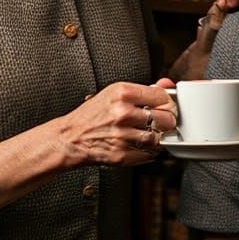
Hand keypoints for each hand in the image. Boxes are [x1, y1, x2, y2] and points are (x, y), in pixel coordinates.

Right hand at [59, 82, 176, 167]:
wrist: (71, 138)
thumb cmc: (92, 115)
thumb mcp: (114, 93)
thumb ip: (144, 89)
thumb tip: (166, 84)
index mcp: (122, 93)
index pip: (162, 97)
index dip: (167, 103)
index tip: (165, 106)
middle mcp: (123, 113)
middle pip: (166, 119)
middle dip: (167, 121)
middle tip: (161, 121)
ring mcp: (123, 135)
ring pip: (159, 138)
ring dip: (158, 137)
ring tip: (149, 133)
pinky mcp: (122, 155)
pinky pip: (149, 154)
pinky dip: (149, 151)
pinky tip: (140, 144)